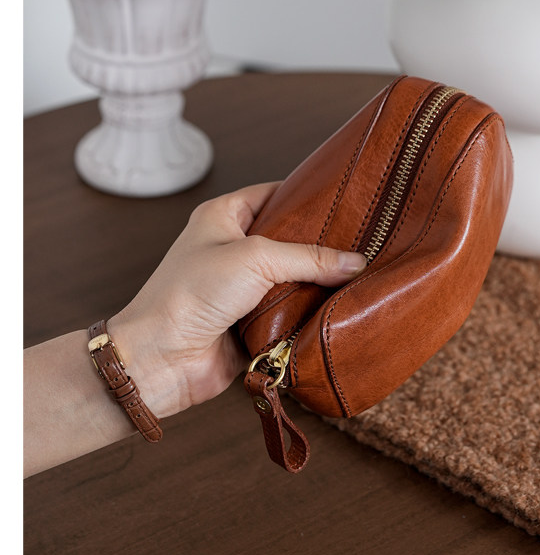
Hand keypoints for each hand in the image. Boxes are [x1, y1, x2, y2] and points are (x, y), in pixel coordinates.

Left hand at [108, 182, 366, 418]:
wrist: (160, 359)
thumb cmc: (188, 294)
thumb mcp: (255, 258)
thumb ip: (308, 257)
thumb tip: (354, 261)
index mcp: (224, 217)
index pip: (275, 195)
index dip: (309, 197)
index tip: (347, 202)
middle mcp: (234, 250)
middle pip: (291, 240)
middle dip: (322, 245)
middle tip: (364, 242)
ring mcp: (244, 288)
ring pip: (295, 280)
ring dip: (319, 284)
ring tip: (361, 276)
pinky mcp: (253, 323)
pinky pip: (291, 315)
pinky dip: (310, 316)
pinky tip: (340, 310)